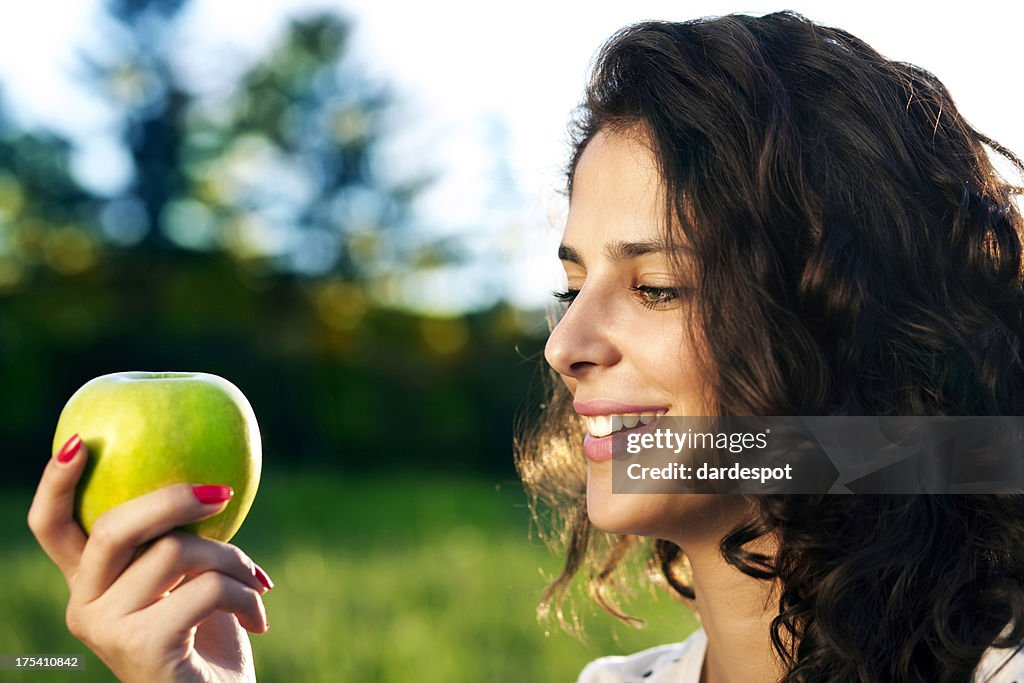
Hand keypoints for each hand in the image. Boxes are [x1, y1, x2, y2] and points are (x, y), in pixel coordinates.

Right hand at [28, 434, 272, 682]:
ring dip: (234, 559)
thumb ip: (180, 538)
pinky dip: (245, 594)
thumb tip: (213, 479)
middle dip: (174, 498)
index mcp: (91, 583)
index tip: (78, 441)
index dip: (55, 483)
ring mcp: (105, 628)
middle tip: (224, 494)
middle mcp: (83, 605)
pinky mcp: (139, 645)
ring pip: (174, 550)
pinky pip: (204, 588)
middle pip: (114, 525)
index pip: (50, 528)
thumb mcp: (191, 578)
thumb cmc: (211, 636)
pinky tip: (258, 617)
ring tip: (257, 584)